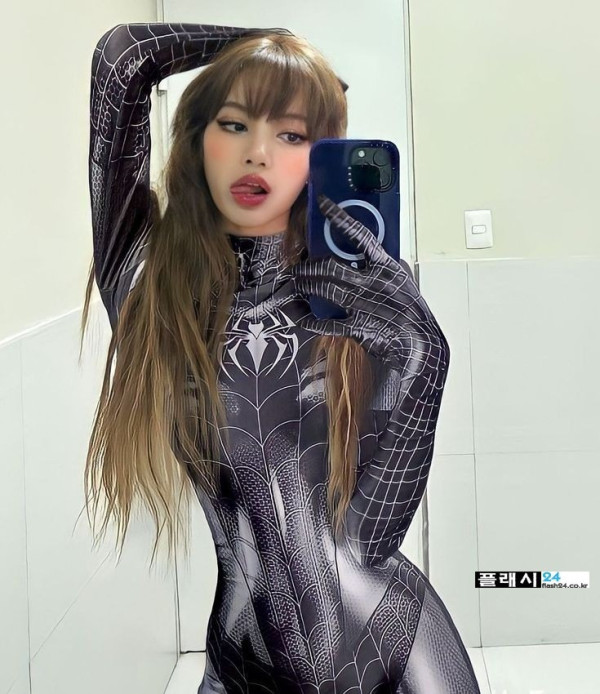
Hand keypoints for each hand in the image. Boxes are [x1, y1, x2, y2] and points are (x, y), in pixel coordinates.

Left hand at [290, 195, 447, 377]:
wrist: (420, 345)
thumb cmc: (412, 313)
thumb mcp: (404, 281)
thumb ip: (385, 267)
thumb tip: (371, 257)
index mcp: (386, 266)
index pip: (360, 235)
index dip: (340, 218)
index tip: (324, 204)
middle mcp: (373, 282)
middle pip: (331, 266)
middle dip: (308, 265)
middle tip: (297, 267)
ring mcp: (363, 305)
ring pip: (324, 289)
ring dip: (305, 286)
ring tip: (295, 284)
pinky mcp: (357, 327)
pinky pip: (325, 323)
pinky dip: (309, 319)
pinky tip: (300, 315)